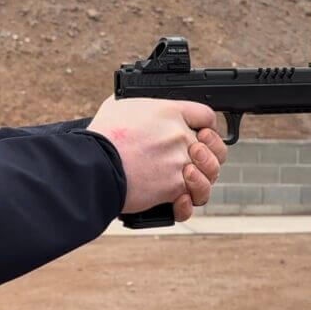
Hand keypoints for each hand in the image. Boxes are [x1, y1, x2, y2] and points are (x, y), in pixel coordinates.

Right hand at [87, 96, 227, 221]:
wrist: (95, 165)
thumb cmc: (101, 136)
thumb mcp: (119, 106)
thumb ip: (138, 108)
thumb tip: (137, 113)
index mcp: (170, 112)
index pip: (206, 115)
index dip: (207, 126)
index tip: (201, 134)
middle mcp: (180, 136)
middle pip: (215, 147)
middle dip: (209, 155)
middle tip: (195, 160)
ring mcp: (180, 163)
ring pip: (210, 174)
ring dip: (201, 179)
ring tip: (186, 179)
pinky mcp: (174, 187)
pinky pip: (192, 199)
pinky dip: (186, 203)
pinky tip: (178, 199)